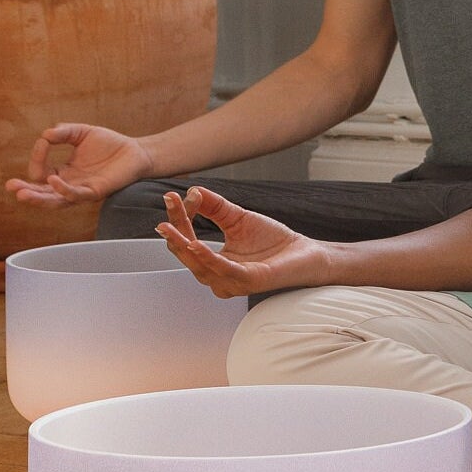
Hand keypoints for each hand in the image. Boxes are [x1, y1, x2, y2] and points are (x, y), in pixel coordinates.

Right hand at [6, 122, 151, 207]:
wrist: (136, 151)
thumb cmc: (109, 144)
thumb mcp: (81, 133)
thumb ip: (63, 132)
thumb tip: (45, 135)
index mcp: (63, 173)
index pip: (41, 172)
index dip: (38, 157)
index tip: (44, 141)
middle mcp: (69, 185)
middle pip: (43, 194)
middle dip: (25, 191)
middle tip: (11, 187)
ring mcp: (82, 190)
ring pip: (56, 200)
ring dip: (39, 198)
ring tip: (22, 194)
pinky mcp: (96, 192)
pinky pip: (76, 195)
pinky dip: (63, 190)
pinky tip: (54, 181)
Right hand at [154, 186, 333, 299]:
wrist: (305, 252)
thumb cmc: (272, 240)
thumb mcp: (237, 218)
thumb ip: (215, 207)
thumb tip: (192, 190)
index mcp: (213, 262)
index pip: (186, 240)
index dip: (178, 219)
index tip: (170, 196)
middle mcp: (217, 275)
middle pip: (188, 253)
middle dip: (175, 231)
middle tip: (166, 209)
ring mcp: (231, 281)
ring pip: (199, 265)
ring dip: (184, 245)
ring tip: (171, 228)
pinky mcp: (248, 281)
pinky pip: (223, 270)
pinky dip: (208, 257)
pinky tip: (196, 243)